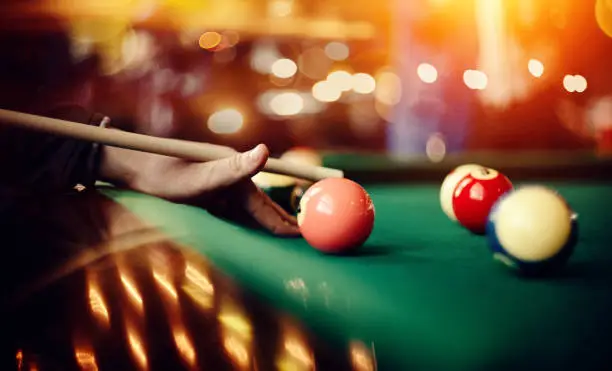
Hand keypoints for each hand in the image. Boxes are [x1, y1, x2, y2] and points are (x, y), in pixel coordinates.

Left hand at [100, 142, 299, 235]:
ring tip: (287, 238)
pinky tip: (255, 234)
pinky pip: (235, 213)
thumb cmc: (163, 175)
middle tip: (304, 240)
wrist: (133, 169)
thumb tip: (264, 151)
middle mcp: (232, 177)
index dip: (282, 222)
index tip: (301, 235)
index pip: (263, 206)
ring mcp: (222, 186)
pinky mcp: (211, 194)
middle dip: (282, 223)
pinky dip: (248, 224)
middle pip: (261, 206)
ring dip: (267, 225)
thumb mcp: (198, 177)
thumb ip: (232, 168)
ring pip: (249, 211)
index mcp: (234, 172)